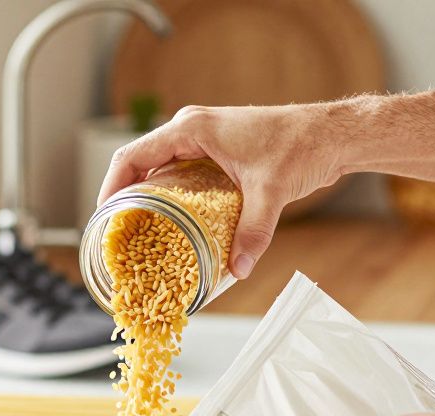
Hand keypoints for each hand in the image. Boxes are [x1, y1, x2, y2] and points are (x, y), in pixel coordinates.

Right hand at [98, 103, 347, 278]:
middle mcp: (192, 128)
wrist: (330, 134)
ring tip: (141, 231)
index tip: (104, 217)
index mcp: (192, 128)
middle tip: (120, 231)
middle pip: (141, 162)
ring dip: (149, 195)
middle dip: (127, 195)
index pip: (133, 155)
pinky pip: (181, 169)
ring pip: (161, 166)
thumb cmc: (300, 146)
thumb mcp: (270, 192)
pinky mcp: (217, 149)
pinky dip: (172, 192)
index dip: (111, 186)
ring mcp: (204, 138)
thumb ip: (253, 231)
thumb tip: (239, 269)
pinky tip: (175, 221)